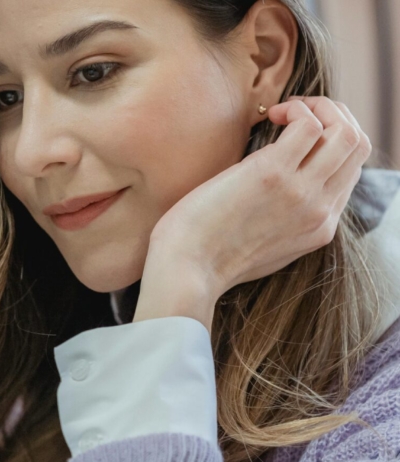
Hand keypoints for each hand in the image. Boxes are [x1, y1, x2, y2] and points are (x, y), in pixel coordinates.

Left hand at [148, 96, 370, 298]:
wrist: (186, 271)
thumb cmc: (206, 256)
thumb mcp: (262, 246)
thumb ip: (282, 222)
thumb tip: (277, 192)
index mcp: (319, 228)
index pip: (351, 171)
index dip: (331, 142)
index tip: (298, 132)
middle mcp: (319, 211)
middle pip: (358, 147)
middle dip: (333, 116)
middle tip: (295, 112)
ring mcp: (301, 193)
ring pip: (345, 132)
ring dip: (318, 108)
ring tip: (282, 112)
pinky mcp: (273, 175)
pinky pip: (308, 125)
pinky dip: (295, 110)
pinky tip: (269, 116)